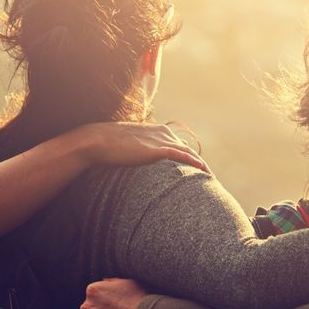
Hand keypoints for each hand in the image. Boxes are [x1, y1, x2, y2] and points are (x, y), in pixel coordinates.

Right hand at [69, 122, 208, 172]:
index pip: (179, 144)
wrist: (99, 140)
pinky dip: (193, 162)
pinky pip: (181, 155)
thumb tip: (138, 159)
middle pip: (188, 149)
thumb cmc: (109, 144)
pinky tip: (202, 169)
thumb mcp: (129, 144)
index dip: (189, 157)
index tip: (197, 170)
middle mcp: (163, 133)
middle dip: (199, 163)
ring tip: (210, 178)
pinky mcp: (156, 149)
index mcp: (157, 130)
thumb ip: (138, 149)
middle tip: (208, 177)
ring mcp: (160, 140)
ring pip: (188, 152)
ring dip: (200, 165)